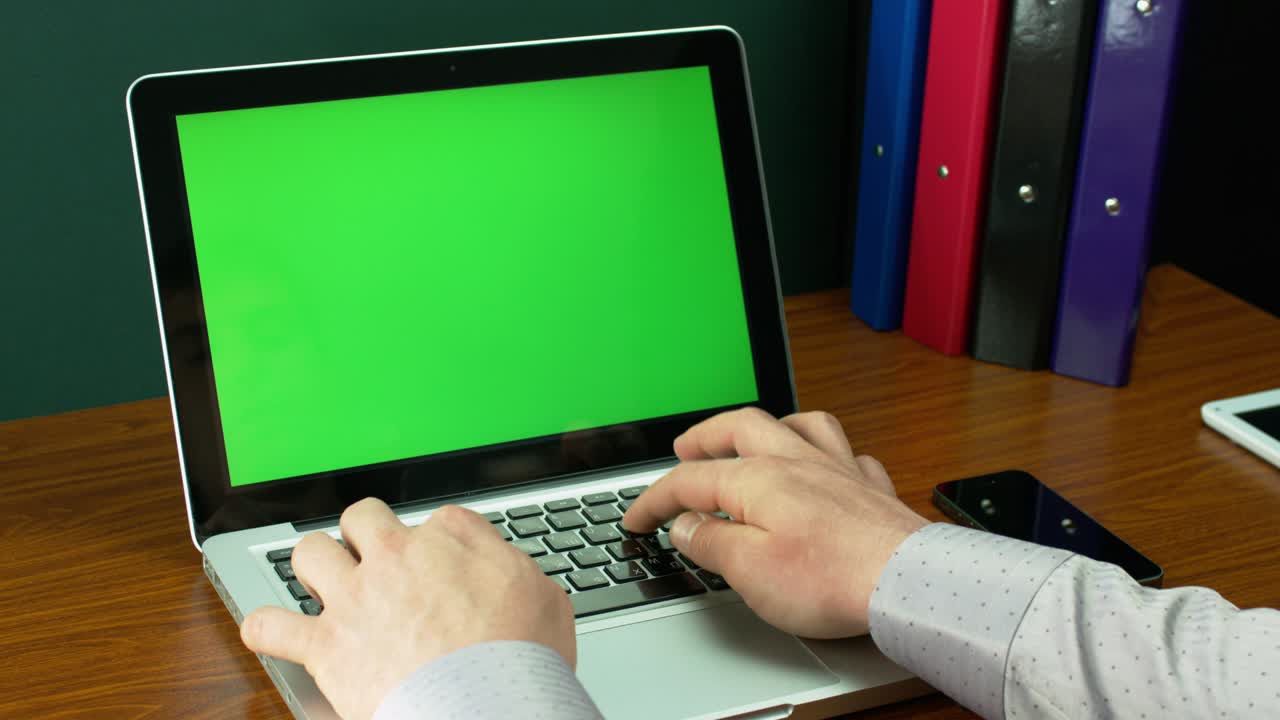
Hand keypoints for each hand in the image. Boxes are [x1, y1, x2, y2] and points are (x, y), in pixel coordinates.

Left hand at [240, 499, 575, 719]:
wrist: (486, 708)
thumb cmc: (521, 657)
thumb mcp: (542, 591)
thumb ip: (506, 561)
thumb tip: (491, 555)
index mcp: (449, 539)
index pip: (434, 519)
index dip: (437, 544)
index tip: (442, 567)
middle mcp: (395, 557)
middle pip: (362, 516)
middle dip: (365, 534)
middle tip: (376, 561)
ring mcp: (355, 598)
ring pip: (309, 551)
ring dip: (315, 565)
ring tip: (324, 583)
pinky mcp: (325, 646)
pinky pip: (270, 626)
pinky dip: (267, 629)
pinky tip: (272, 632)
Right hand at [623, 408, 927, 638]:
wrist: (907, 583)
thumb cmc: (831, 579)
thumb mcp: (748, 571)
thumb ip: (710, 543)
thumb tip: (684, 526)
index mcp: (757, 479)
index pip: (689, 481)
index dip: (654, 500)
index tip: (636, 520)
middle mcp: (797, 461)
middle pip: (740, 428)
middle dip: (705, 437)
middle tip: (683, 450)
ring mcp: (838, 470)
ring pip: (798, 424)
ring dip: (766, 426)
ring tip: (751, 438)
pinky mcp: (871, 490)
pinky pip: (847, 453)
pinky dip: (827, 453)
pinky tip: (825, 465)